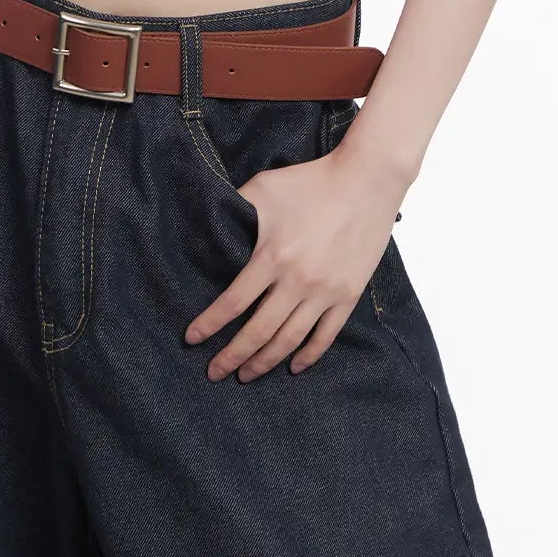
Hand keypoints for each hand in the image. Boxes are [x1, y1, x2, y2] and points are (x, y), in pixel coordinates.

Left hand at [182, 143, 401, 379]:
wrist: (366, 181)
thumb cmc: (311, 182)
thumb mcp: (263, 188)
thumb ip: (235, 208)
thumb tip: (208, 223)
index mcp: (272, 256)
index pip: (233, 303)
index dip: (209, 325)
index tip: (191, 339)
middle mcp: (297, 281)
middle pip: (258, 332)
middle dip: (231, 356)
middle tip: (214, 373)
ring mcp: (325, 292)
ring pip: (289, 341)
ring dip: (264, 363)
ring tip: (245, 375)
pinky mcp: (349, 295)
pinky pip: (326, 336)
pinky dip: (308, 356)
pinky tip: (293, 368)